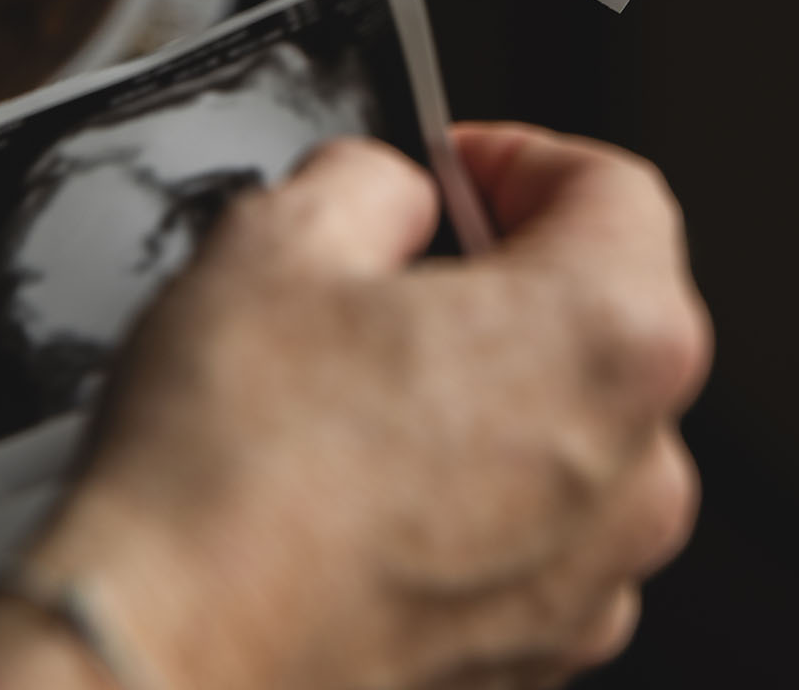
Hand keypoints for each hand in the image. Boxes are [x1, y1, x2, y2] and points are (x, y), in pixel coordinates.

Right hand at [15, 126, 711, 689]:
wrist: (161, 664)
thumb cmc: (229, 476)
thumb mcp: (281, 235)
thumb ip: (375, 177)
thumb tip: (392, 196)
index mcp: (611, 334)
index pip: (618, 190)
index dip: (517, 158)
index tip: (448, 172)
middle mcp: (637, 468)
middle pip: (608, 309)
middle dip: (507, 270)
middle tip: (396, 267)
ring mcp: (595, 578)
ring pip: (573, 425)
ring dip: (492, 385)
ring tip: (366, 384)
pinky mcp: (538, 654)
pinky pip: (537, 529)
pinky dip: (476, 491)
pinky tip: (366, 482)